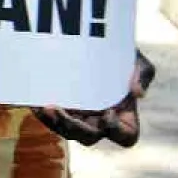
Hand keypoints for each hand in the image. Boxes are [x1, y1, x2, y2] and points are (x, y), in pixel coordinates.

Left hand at [33, 49, 154, 147]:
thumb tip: (137, 93)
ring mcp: (79, 115)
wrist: (93, 40)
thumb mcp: (136, 60)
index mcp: (123, 116)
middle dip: (74, 127)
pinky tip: (35, 103)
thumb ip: (142, 74)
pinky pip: (50, 118)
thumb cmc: (121, 55)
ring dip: (55, 123)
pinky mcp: (60, 106)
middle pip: (88, 137)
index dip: (117, 131)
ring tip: (46, 107)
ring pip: (66, 131)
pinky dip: (43, 114)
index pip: (125, 137)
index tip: (108, 113)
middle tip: (62, 110)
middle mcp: (100, 120)